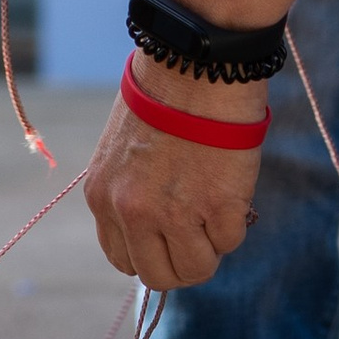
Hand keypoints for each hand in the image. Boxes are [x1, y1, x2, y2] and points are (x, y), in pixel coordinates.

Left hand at [83, 61, 263, 290]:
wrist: (196, 62)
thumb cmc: (166, 93)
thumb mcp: (124, 151)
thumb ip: (131, 192)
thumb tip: (158, 230)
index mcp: (103, 196)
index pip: (122, 259)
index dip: (151, 253)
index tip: (170, 237)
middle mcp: (131, 212)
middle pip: (157, 276)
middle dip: (181, 262)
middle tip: (200, 235)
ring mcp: (174, 213)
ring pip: (195, 269)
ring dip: (210, 247)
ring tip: (217, 209)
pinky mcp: (218, 206)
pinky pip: (230, 242)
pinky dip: (236, 222)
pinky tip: (232, 189)